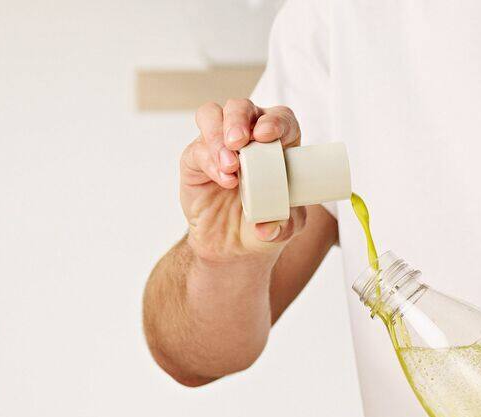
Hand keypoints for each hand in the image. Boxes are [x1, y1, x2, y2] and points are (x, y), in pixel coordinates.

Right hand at [179, 98, 307, 265]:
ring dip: (218, 135)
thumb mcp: (285, 228)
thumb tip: (267, 228)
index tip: (267, 135)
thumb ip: (283, 225)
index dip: (275, 120)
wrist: (233, 244)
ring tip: (230, 164)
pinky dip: (209, 161)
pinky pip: (197, 148)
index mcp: (278, 142)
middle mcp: (248, 136)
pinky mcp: (196, 158)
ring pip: (212, 116)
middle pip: (241, 107)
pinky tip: (223, 179)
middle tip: (239, 141)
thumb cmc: (264, 223)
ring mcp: (219, 143)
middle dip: (238, 119)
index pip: (280, 117)